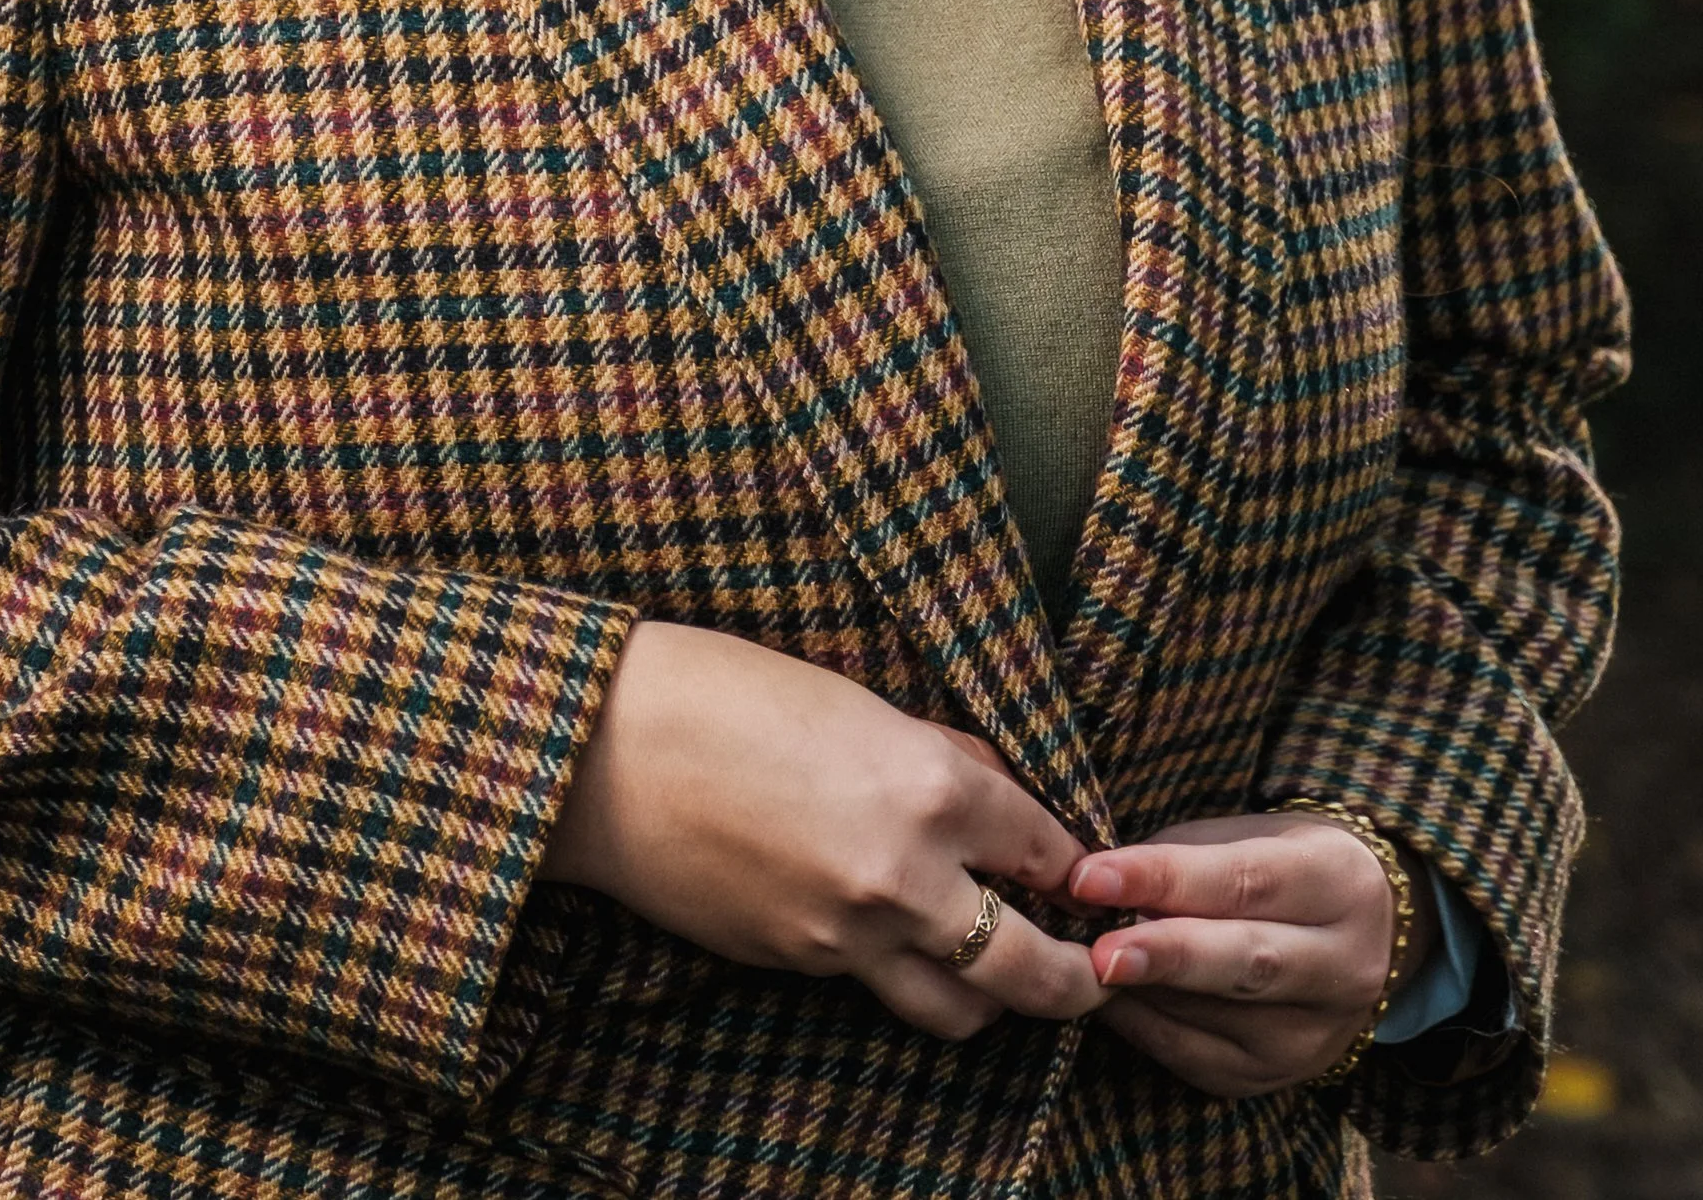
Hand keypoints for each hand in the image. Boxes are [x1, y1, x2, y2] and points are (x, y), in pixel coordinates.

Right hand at [541, 619, 1106, 1041]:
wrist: (611, 750)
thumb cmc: (728, 694)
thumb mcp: (857, 704)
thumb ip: (939, 757)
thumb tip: (1000, 795)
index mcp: (928, 786)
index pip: (1048, 849)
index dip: (1078, 866)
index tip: (1090, 874)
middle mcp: (906, 874)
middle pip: (1033, 967)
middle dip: (1076, 979)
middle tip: (1091, 971)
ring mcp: (850, 933)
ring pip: (964, 1009)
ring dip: (996, 999)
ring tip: (1003, 972)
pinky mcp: (801, 964)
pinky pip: (881, 990)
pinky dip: (909, 976)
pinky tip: (903, 941)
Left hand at [1069, 812, 1432, 1097]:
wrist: (1359, 935)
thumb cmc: (1277, 865)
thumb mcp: (1245, 836)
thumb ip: (1179, 859)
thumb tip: (1095, 889)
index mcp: (1338, 883)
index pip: (1244, 881)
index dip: (1163, 879)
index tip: (1089, 878)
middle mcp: (1344, 966)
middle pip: (1246, 963)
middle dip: (1165, 957)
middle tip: (1097, 954)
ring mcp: (1317, 1033)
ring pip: (1217, 1019)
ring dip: (1142, 992)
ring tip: (1083, 963)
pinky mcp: (1281, 1076)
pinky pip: (1198, 1058)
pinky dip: (1145, 1026)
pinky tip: (1110, 998)